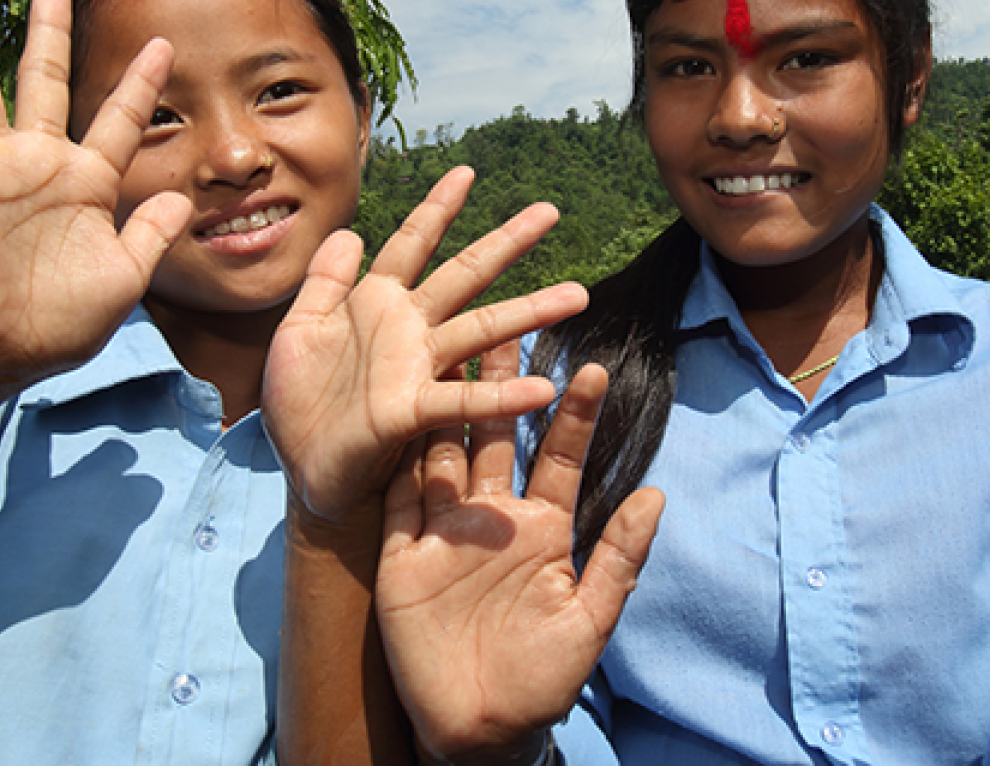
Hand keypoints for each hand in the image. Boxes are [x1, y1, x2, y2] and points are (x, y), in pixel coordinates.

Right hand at [0, 0, 191, 416]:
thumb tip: (186, 198)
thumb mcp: (123, 279)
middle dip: (49, 33)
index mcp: (88, 183)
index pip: (120, 121)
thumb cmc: (61, 323)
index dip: (139, 83)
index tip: (163, 42)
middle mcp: (39, 163)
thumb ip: (151, 235)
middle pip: (44, 82)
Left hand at [261, 166, 588, 526]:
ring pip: (480, 330)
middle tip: (550, 211)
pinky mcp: (410, 411)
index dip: (437, 208)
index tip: (467, 172)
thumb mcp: (299, 331)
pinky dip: (502, 396)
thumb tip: (348, 230)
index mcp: (374, 304)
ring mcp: (414, 368)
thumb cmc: (299, 404)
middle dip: (506, 242)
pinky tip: (543, 389)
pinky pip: (463, 399)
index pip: (410, 243)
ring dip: (529, 311)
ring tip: (578, 294)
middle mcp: (405, 330)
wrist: (300, 469)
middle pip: (463, 275)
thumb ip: (323, 281)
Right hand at [377, 342, 663, 764]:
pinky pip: (397, 501)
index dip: (576, 416)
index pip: (561, 458)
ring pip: (443, 455)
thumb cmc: (542, 679)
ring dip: (444, 406)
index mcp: (540, 530)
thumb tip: (657, 496)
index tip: (593, 368)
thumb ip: (617, 559)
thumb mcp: (589, 620)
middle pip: (496, 438)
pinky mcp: (401, 555)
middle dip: (501, 384)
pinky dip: (397, 459)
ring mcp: (442, 532)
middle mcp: (490, 518)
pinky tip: (395, 414)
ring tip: (443, 351)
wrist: (477, 729)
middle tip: (505, 326)